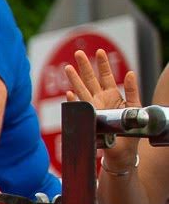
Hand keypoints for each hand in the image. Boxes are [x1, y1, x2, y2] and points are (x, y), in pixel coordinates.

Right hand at [65, 49, 141, 171]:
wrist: (122, 152)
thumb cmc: (130, 132)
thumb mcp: (135, 107)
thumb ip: (132, 91)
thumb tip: (131, 73)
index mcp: (112, 96)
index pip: (106, 76)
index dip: (103, 64)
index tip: (99, 52)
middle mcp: (99, 100)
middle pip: (90, 80)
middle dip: (84, 66)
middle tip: (78, 53)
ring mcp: (92, 109)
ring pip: (81, 91)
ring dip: (74, 79)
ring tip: (67, 67)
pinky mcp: (89, 120)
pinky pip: (80, 109)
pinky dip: (74, 102)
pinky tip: (69, 94)